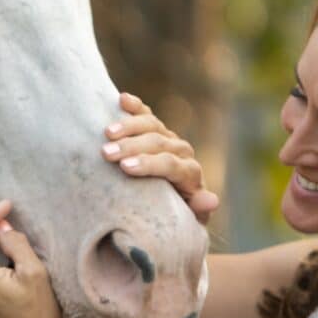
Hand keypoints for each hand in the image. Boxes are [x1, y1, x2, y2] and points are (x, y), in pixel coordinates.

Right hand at [102, 93, 219, 223]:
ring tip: (106, 133)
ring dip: (128, 126)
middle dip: (131, 147)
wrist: (174, 202)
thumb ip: (198, 209)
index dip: (149, 164)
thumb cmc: (175, 215)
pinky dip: (135, 106)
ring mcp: (168, 138)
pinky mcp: (156, 130)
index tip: (125, 168)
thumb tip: (211, 200)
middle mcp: (181, 152)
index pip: (171, 165)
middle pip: (158, 143)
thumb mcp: (188, 218)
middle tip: (106, 153)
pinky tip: (122, 99)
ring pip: (152, 125)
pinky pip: (146, 113)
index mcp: (190, 174)